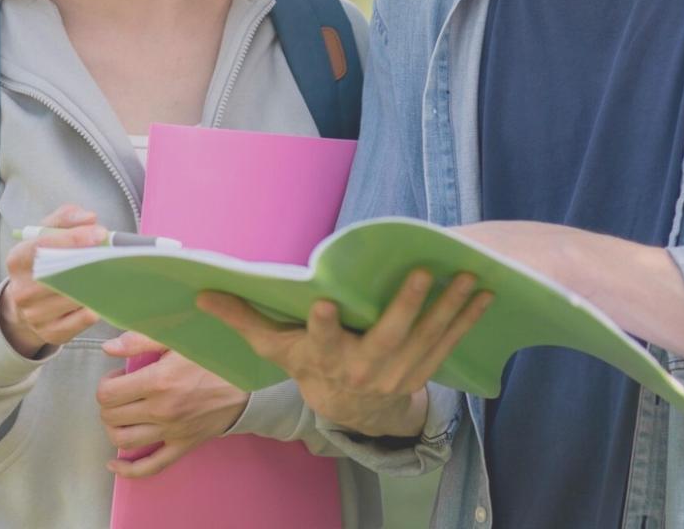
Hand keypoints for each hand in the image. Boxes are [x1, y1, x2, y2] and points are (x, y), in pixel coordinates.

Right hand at [0, 204, 104, 356]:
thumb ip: (66, 218)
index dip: (73, 239)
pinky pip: (83, 319)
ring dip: (98, 283)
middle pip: (60, 275)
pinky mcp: (52, 334)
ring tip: (114, 270)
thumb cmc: (43, 261)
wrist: (27, 302)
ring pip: (74, 297)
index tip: (100, 233)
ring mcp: (35, 316)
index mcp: (17, 260)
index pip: (42, 248)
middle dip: (90, 261)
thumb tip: (90, 218)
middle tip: (114, 252)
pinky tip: (103, 293)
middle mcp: (21, 290)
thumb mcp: (47, 234)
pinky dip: (96, 304)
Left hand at [96, 331, 247, 478]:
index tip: (117, 375)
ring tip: (122, 413)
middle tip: (120, 391)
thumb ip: (140, 341)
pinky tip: (114, 464)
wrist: (248, 382)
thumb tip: (107, 347)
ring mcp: (171, 432)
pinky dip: (128, 470)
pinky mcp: (182, 446)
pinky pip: (150, 466)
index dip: (106, 383)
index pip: (107, 394)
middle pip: (111, 416)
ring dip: (114, 427)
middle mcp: (161, 411)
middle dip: (108, 403)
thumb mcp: (178, 339)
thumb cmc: (213, 355)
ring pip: (123, 441)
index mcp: (157, 382)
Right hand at [198, 269, 491, 438]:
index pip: (320, 341)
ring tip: (468, 277)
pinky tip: (482, 295)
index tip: (324, 304)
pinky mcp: (421, 371)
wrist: (350, 411)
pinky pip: (447, 344)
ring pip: (426, 338)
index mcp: (324, 357)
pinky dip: (466, 320)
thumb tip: (201, 292)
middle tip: (423, 273)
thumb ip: (243, 317)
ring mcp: (396, 372)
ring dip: (449, 308)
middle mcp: (362, 368)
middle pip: (387, 337)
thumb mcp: (274, 346)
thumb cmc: (308, 366)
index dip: (322, 325)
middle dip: (406, 307)